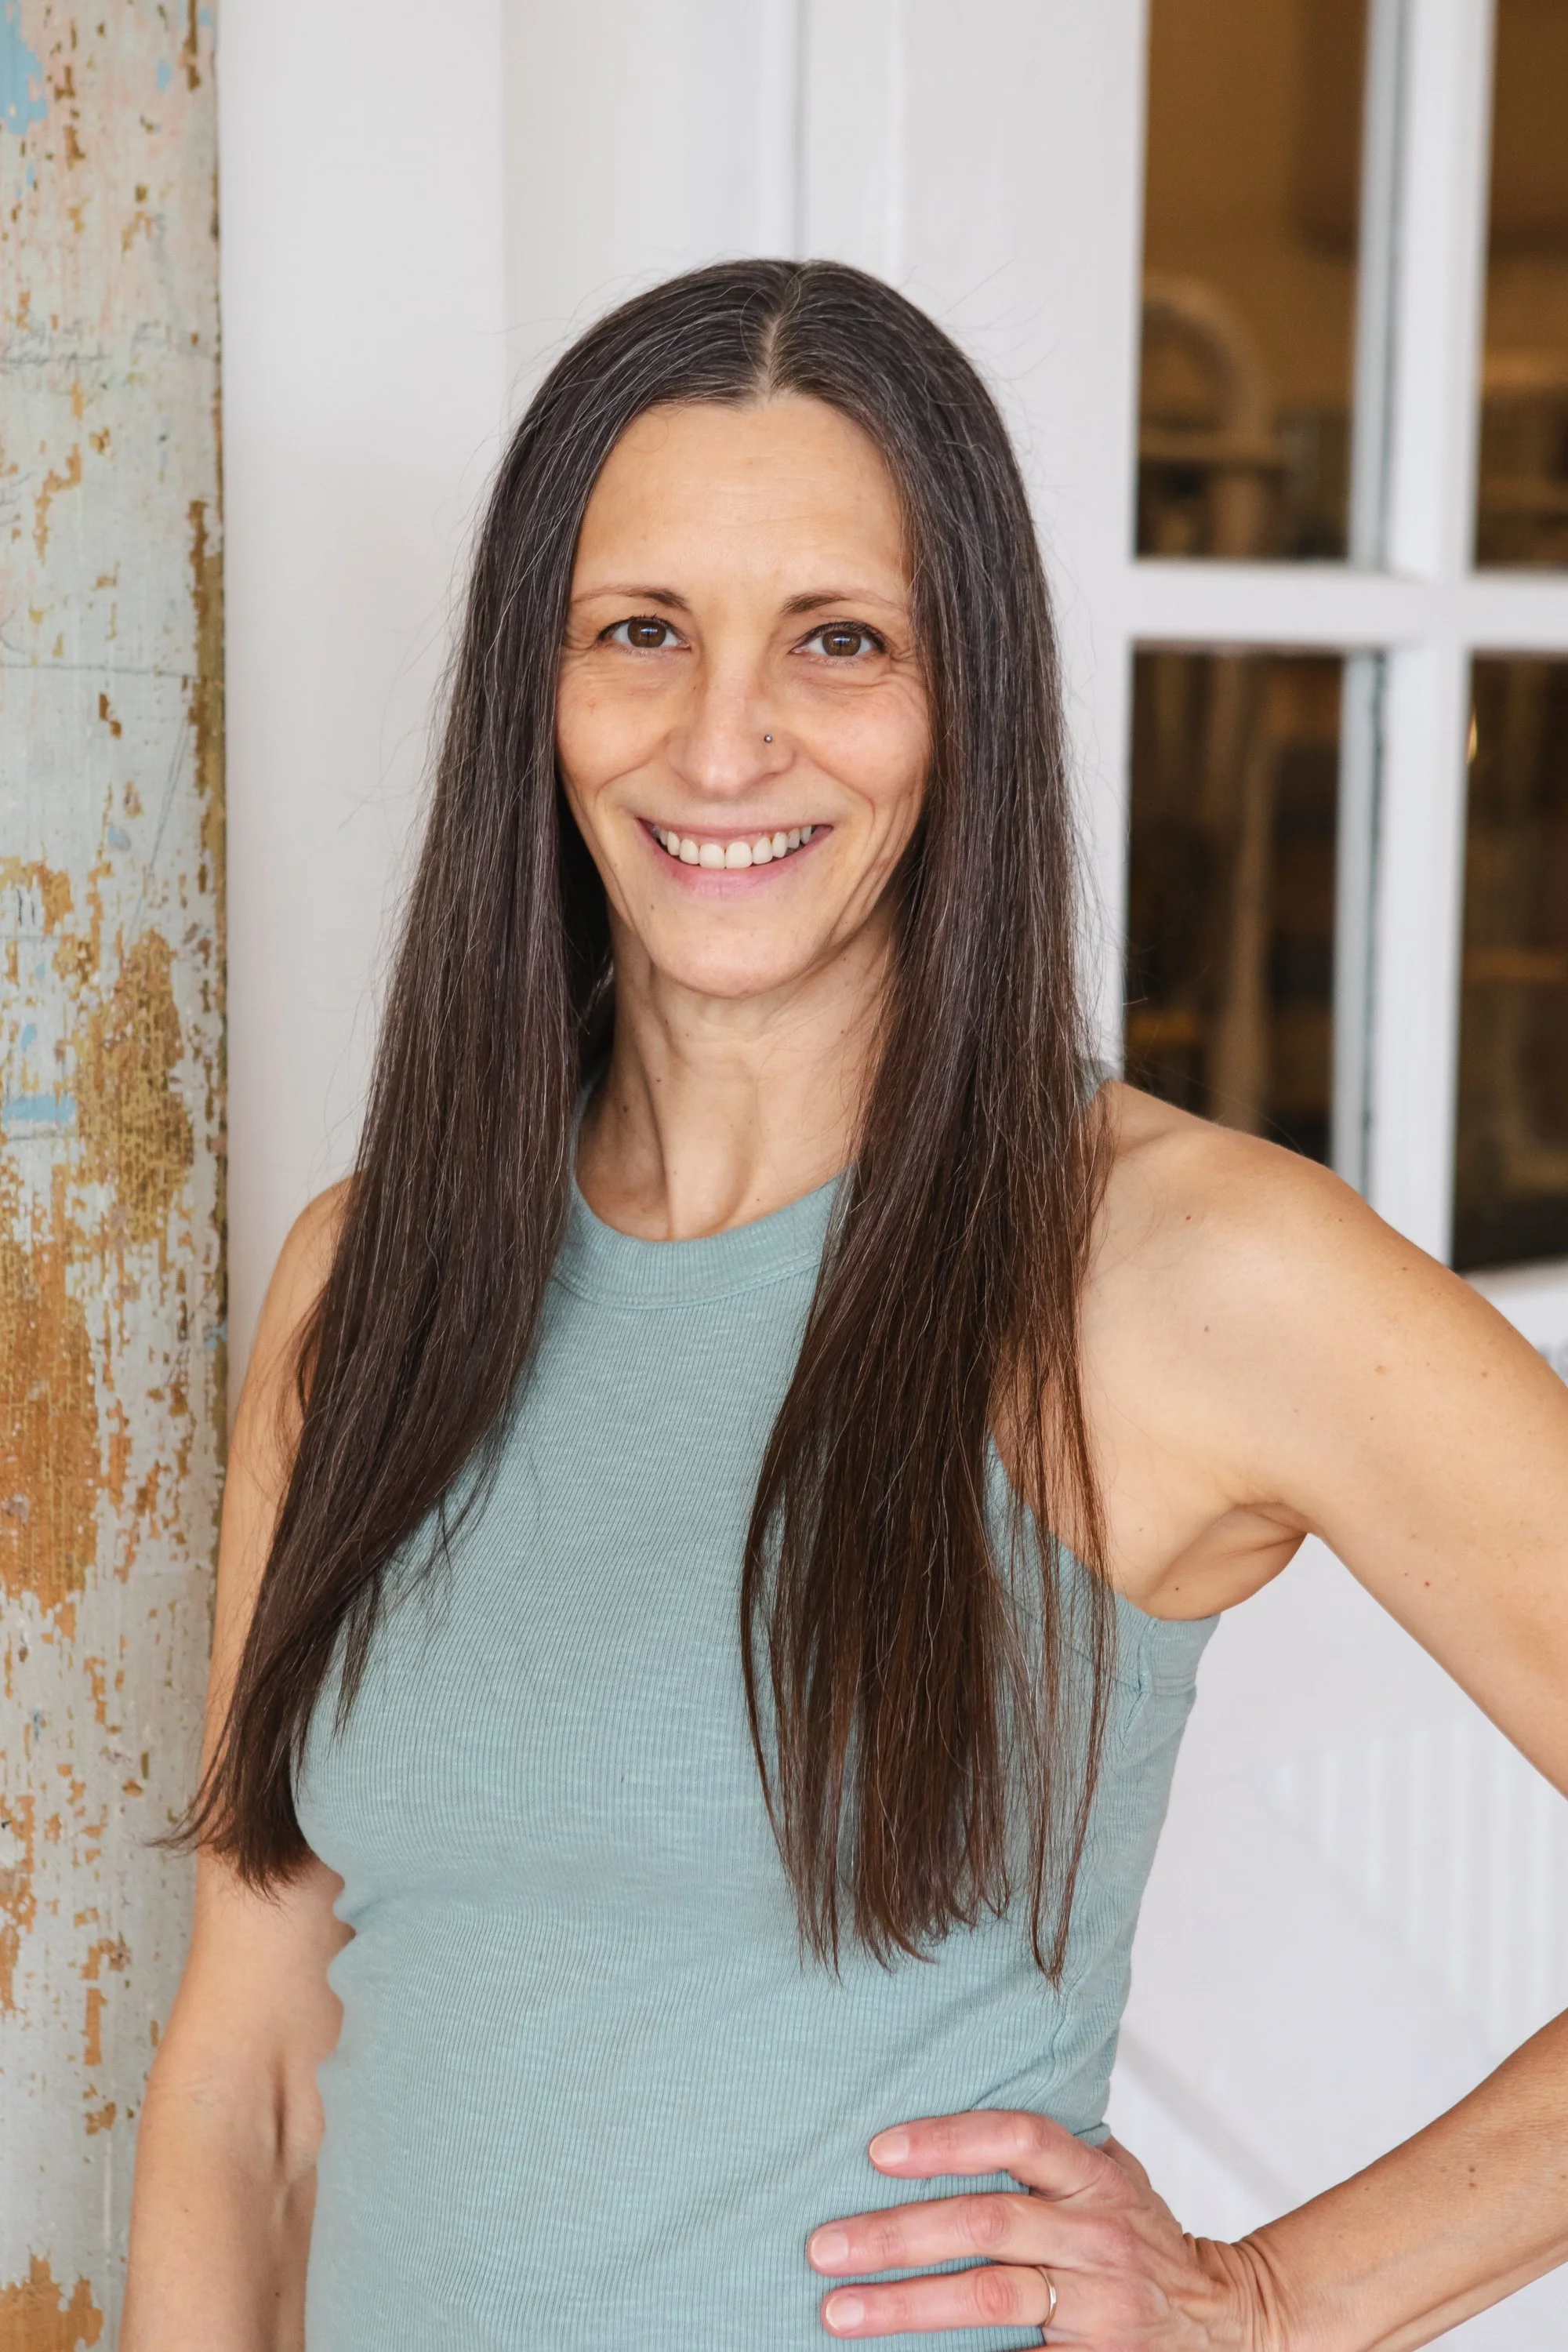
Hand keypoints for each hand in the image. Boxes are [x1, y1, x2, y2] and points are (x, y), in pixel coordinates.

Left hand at [807, 2109, 1275, 2345]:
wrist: (1223, 2317)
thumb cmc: (1143, 2235)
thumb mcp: (1111, 2174)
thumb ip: (1050, 2148)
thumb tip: (958, 2089)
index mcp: (1096, 2178)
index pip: (1021, 2138)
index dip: (949, 2139)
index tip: (879, 2150)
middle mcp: (1097, 2236)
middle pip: (987, 2226)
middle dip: (897, 2236)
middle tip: (825, 2245)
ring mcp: (1098, 2305)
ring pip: (990, 2299)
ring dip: (906, 2306)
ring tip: (839, 2310)